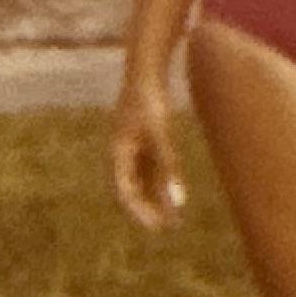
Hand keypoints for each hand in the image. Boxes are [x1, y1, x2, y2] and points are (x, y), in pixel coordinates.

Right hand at [108, 71, 185, 230]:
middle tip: (166, 227)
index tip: (156, 227)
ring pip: (141, 181)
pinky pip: (150, 168)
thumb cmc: (150, 100)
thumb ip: (169, 167)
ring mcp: (132, 145)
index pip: (124, 192)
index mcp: (118, 152)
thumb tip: (177, 200)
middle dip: (147, 210)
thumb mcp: (160, 136)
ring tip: (172, 219)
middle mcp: (121, 152)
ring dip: (155, 199)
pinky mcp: (143, 138)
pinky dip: (160, 182)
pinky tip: (174, 195)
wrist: (147, 68)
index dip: (139, 212)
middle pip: (131, 189)